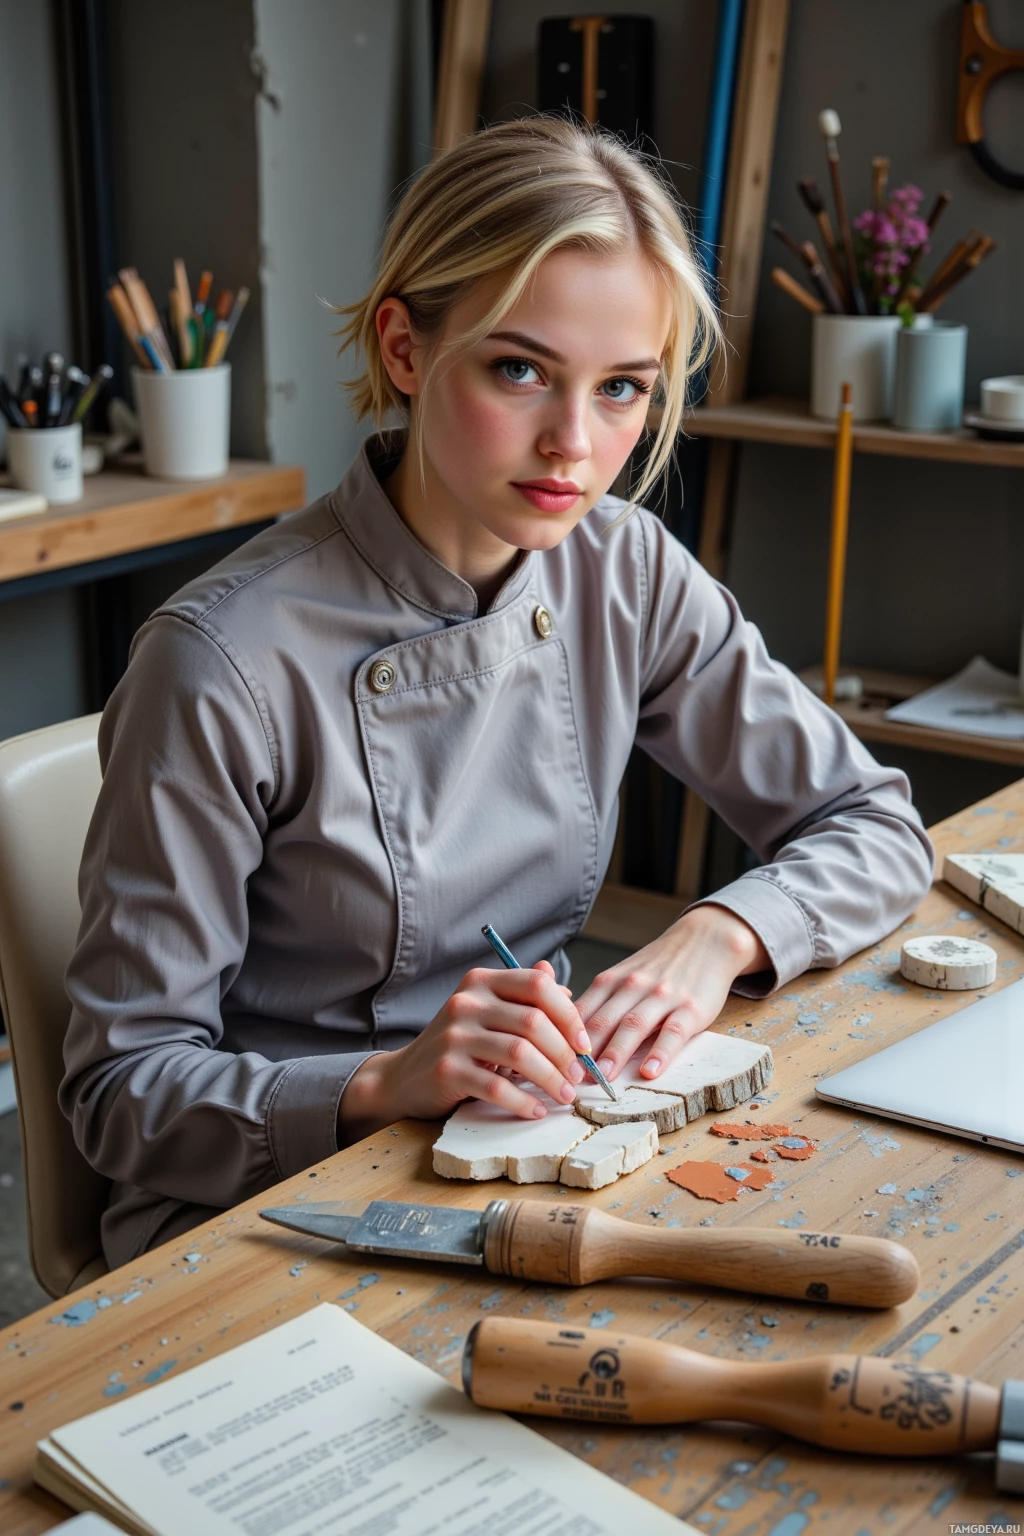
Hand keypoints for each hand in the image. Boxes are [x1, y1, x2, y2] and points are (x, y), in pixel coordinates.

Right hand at [339, 960, 587, 1139]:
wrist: (404, 1077)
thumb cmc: (457, 1046)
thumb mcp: (488, 1014)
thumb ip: (522, 997)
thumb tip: (563, 985)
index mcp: (482, 981)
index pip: (537, 984)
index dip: (568, 1013)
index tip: (584, 1044)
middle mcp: (466, 1002)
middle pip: (533, 1022)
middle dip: (564, 1053)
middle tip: (578, 1076)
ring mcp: (453, 1035)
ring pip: (519, 1053)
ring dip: (551, 1079)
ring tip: (565, 1095)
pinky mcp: (446, 1069)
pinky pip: (495, 1086)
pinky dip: (523, 1101)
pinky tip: (536, 1110)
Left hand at [573, 904, 769, 1083]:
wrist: (705, 940)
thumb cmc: (658, 966)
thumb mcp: (623, 975)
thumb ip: (599, 1002)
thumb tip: (566, 1036)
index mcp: (611, 980)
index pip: (580, 1012)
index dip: (563, 1038)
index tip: (552, 1062)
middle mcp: (632, 986)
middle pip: (603, 1020)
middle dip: (585, 1050)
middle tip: (571, 1077)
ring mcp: (662, 996)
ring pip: (634, 1025)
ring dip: (616, 1052)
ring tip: (604, 1077)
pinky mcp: (691, 1008)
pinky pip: (673, 1031)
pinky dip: (660, 1052)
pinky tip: (650, 1071)